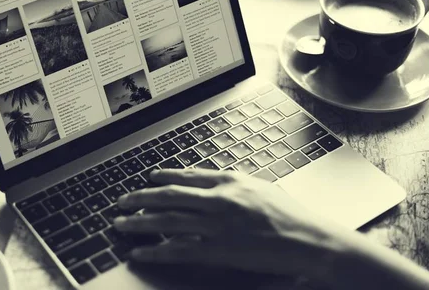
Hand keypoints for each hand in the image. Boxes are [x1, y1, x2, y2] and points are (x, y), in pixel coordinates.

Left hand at [114, 169, 341, 280]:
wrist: (308, 240)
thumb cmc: (289, 215)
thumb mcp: (259, 188)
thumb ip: (232, 185)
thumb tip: (212, 184)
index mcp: (229, 180)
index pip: (187, 176)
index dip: (164, 177)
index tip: (149, 178)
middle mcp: (218, 198)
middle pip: (169, 196)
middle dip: (141, 198)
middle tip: (122, 201)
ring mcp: (216, 224)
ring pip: (167, 221)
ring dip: (139, 222)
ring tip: (120, 224)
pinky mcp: (217, 249)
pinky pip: (178, 250)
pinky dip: (155, 251)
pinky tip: (140, 252)